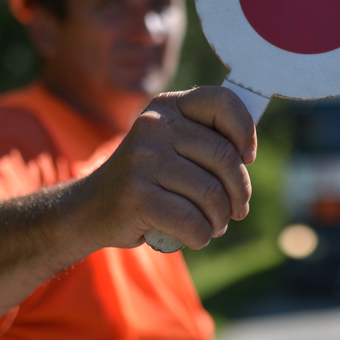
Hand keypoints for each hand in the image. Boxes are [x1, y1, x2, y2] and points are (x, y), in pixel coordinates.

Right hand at [84, 86, 256, 250]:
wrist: (90, 208)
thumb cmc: (147, 179)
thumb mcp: (171, 145)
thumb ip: (205, 141)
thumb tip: (248, 154)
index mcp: (167, 106)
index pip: (222, 102)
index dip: (245, 131)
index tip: (248, 158)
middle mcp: (154, 126)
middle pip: (224, 157)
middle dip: (239, 191)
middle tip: (237, 210)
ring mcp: (143, 160)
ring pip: (211, 194)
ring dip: (221, 219)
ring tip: (215, 225)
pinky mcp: (137, 196)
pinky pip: (192, 222)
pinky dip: (202, 237)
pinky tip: (196, 237)